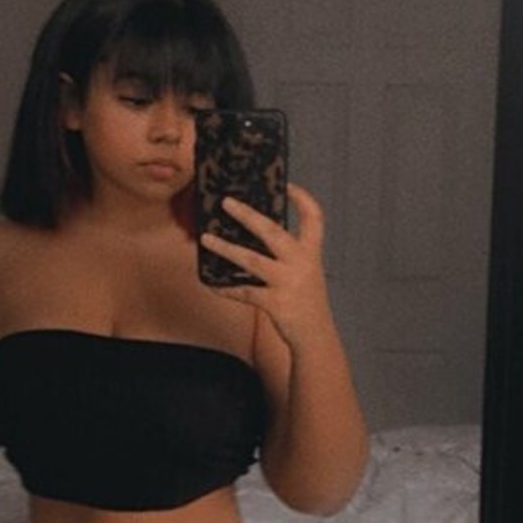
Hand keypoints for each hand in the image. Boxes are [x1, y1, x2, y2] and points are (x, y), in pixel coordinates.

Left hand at [200, 183, 332, 348]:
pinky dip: (226, 288)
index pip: (314, 218)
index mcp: (311, 253)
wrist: (316, 338)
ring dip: (225, 248)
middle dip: (247, 215)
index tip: (287, 185)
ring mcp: (289, 283)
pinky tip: (211, 284)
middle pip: (273, 232)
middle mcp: (302, 264)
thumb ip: (288, 256)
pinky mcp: (276, 303)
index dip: (302, 199)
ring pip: (251, 260)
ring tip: (206, 238)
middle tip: (226, 202)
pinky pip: (244, 291)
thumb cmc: (306, 303)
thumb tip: (252, 237)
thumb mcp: (306, 274)